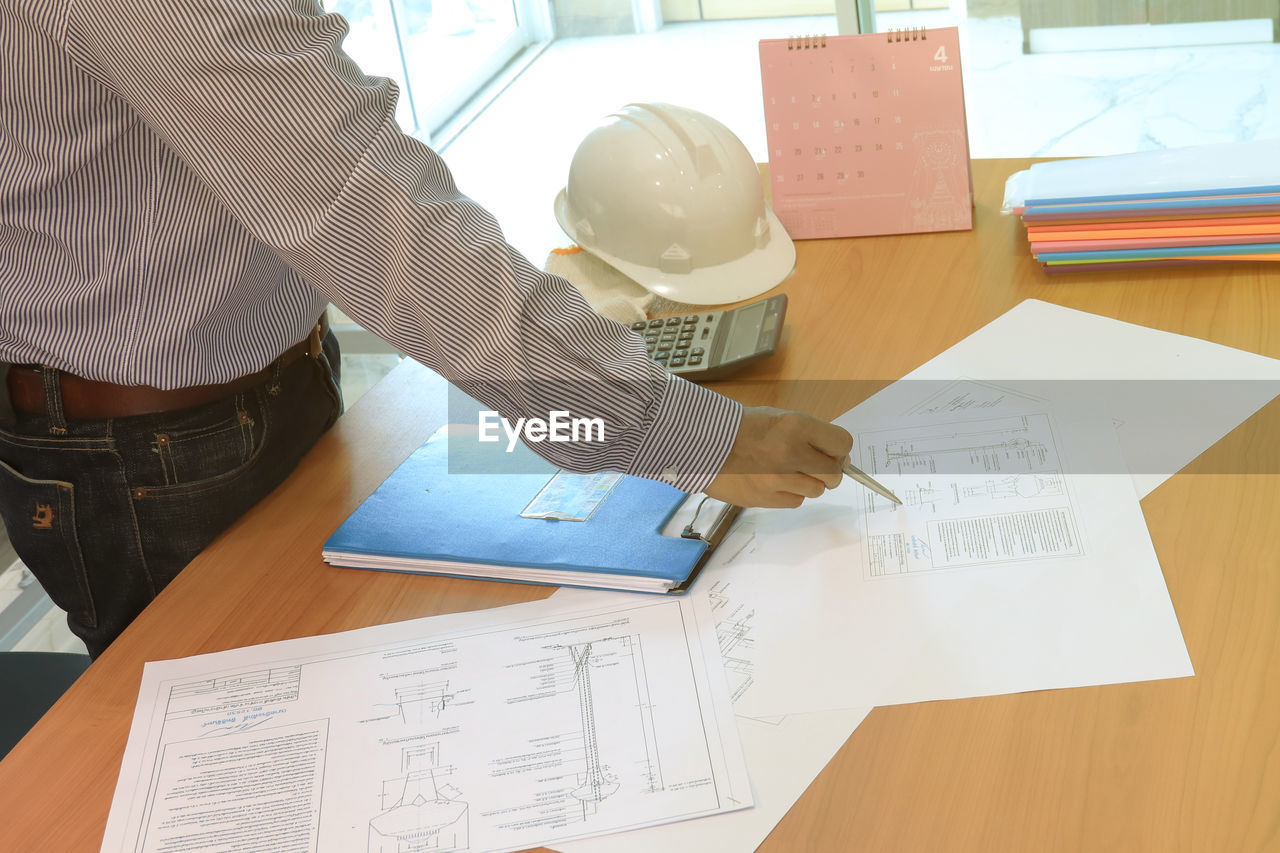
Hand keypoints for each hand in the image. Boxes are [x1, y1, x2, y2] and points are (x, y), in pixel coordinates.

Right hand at [705, 406, 852, 507]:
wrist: (703, 443)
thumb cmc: (742, 428)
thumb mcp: (780, 418)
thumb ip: (809, 434)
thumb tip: (837, 456)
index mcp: (796, 426)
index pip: (841, 444)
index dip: (839, 451)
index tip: (832, 453)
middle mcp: (790, 453)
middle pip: (833, 473)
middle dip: (828, 472)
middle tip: (813, 466)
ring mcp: (777, 479)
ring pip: (816, 490)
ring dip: (807, 483)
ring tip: (787, 472)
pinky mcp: (766, 498)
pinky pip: (795, 501)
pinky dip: (790, 494)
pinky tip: (774, 482)